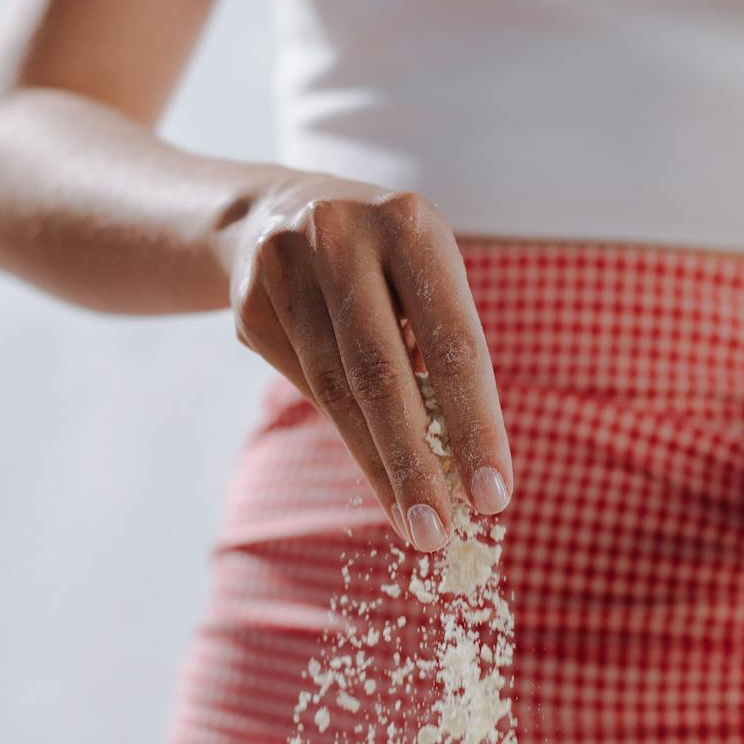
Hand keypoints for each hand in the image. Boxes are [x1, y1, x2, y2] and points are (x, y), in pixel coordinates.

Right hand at [225, 174, 513, 549]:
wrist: (276, 212)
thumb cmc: (384, 263)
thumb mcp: (424, 276)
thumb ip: (441, 351)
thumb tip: (462, 464)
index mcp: (410, 224)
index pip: (453, 341)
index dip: (475, 423)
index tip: (494, 494)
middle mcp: (341, 236)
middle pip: (380, 374)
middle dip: (414, 463)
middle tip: (437, 531)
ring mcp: (285, 268)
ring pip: (335, 391)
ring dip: (378, 467)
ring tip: (412, 523)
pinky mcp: (248, 305)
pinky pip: (304, 386)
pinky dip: (345, 432)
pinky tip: (376, 471)